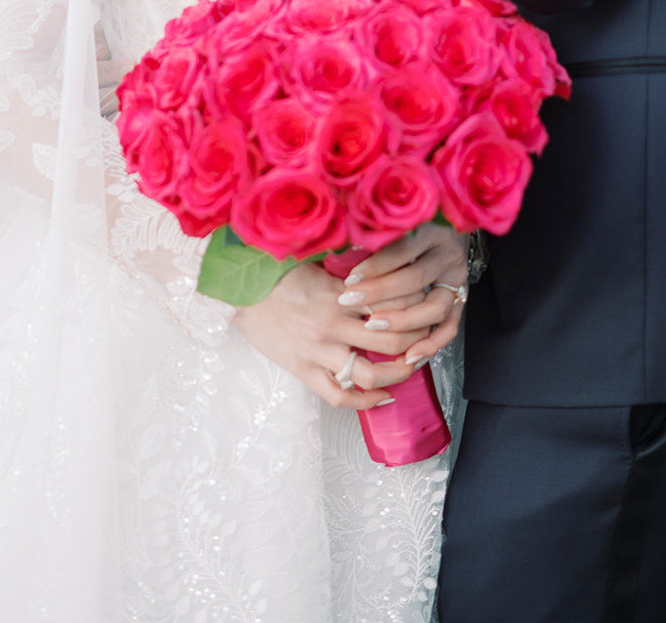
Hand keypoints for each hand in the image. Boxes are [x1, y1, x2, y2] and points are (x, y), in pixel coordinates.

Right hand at [233, 258, 430, 409]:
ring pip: (370, 374)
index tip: (428, 305)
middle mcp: (333, 324)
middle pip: (390, 340)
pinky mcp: (303, 370)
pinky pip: (339, 396)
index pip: (391, 303)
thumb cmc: (276, 272)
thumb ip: (349, 268)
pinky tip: (384, 399)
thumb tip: (382, 265)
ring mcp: (318, 351)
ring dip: (399, 374)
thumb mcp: (317, 262)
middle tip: (428, 339)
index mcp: (339, 292)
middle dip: (416, 342)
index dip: (416, 307)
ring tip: (411, 368)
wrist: (237, 292)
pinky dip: (366, 403)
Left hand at [336, 224, 468, 365]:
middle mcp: (448, 254)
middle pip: (415, 278)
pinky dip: (431, 343)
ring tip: (372, 326)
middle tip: (350, 301)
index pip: (402, 249)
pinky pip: (449, 328)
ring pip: (435, 307)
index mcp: (432, 229)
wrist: (446, 221)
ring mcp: (457, 279)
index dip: (374, 266)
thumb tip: (340, 246)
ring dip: (402, 321)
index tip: (349, 279)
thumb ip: (373, 234)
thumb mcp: (393, 222)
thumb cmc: (405, 225)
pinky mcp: (460, 300)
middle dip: (380, 293)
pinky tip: (409, 356)